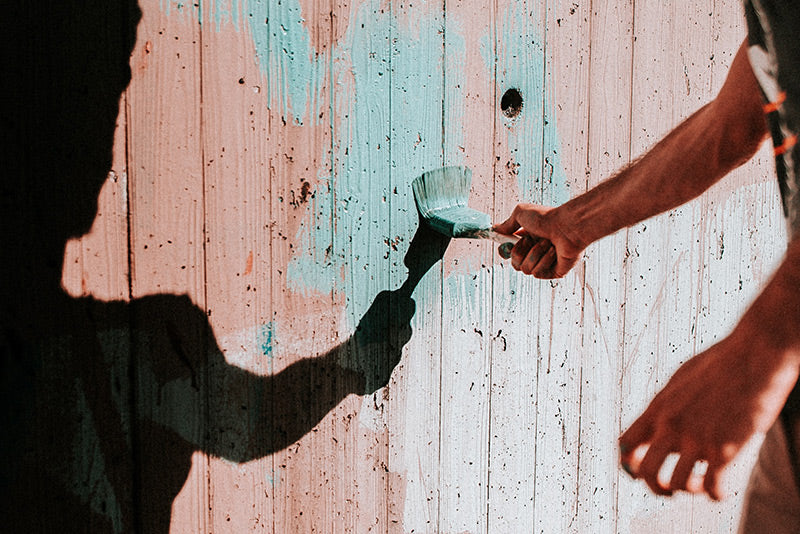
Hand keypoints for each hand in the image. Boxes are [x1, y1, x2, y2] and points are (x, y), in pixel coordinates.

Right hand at [494, 204, 583, 278]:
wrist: (567, 227)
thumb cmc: (548, 218)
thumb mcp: (520, 213)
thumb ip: (507, 224)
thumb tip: (496, 229)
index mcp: (527, 240)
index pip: (510, 252)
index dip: (506, 250)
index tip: (505, 244)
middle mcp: (535, 252)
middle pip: (514, 264)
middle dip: (520, 252)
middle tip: (531, 240)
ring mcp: (545, 263)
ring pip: (525, 270)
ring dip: (534, 254)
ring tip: (547, 243)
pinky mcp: (553, 272)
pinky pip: (538, 273)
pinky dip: (544, 261)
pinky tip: (553, 252)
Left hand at [619, 331, 799, 499]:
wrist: (754, 354)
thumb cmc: (721, 362)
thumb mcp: (681, 379)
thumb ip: (668, 404)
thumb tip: (659, 419)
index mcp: (658, 408)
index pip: (625, 444)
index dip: (628, 463)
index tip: (640, 469)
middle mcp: (671, 425)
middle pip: (644, 471)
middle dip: (654, 486)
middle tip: (668, 489)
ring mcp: (696, 438)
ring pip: (676, 484)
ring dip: (688, 490)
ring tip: (699, 483)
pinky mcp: (724, 450)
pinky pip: (712, 488)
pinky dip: (715, 494)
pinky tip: (720, 488)